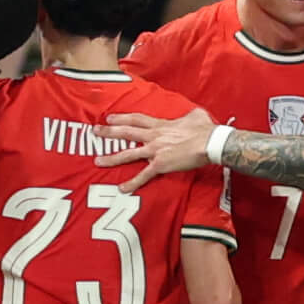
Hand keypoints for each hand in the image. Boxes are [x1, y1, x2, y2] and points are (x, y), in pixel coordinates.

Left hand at [92, 107, 211, 186]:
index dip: (122, 118)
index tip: (110, 118)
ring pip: (128, 154)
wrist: (209, 142)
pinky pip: (143, 175)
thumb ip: (189, 115)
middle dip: (109, 132)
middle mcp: (154, 136)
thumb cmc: (204, 129)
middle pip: (126, 132)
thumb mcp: (195, 115)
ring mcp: (155, 150)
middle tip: (94, 131)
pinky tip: (122, 189)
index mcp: (161, 125)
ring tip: (97, 160)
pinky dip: (132, 183)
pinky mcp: (160, 165)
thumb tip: (193, 114)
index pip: (136, 119)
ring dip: (111, 158)